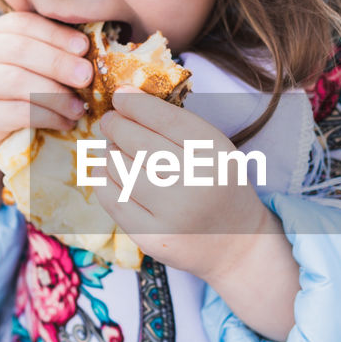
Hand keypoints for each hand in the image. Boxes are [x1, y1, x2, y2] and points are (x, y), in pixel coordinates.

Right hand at [0, 12, 93, 165]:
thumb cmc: (20, 93)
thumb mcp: (34, 66)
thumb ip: (53, 52)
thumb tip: (90, 48)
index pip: (23, 24)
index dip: (56, 35)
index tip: (84, 48)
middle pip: (19, 50)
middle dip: (58, 62)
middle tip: (87, 77)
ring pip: (17, 81)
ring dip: (56, 94)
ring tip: (80, 107)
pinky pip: (17, 113)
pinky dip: (48, 117)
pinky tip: (66, 122)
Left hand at [96, 87, 269, 281]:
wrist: (238, 245)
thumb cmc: (220, 188)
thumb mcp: (216, 151)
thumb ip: (179, 126)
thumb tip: (125, 99)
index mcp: (216, 155)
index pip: (166, 119)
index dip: (136, 104)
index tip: (120, 96)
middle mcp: (196, 183)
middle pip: (138, 142)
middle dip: (116, 125)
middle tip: (109, 121)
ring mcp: (172, 214)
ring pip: (119, 168)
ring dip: (109, 152)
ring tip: (114, 149)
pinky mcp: (151, 237)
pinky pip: (112, 199)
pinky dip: (103, 179)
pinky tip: (107, 172)